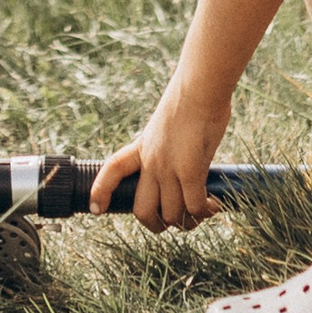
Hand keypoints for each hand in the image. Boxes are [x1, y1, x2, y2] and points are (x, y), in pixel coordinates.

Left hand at [89, 90, 230, 231]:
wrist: (200, 88)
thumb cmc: (192, 99)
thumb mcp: (168, 125)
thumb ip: (170, 147)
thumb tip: (188, 169)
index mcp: (142, 147)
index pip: (112, 170)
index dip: (100, 191)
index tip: (96, 209)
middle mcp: (151, 162)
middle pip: (142, 210)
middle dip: (157, 225)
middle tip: (176, 222)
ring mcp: (168, 168)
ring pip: (172, 215)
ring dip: (189, 221)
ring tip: (204, 213)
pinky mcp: (189, 172)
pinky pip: (194, 206)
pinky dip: (204, 212)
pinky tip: (215, 205)